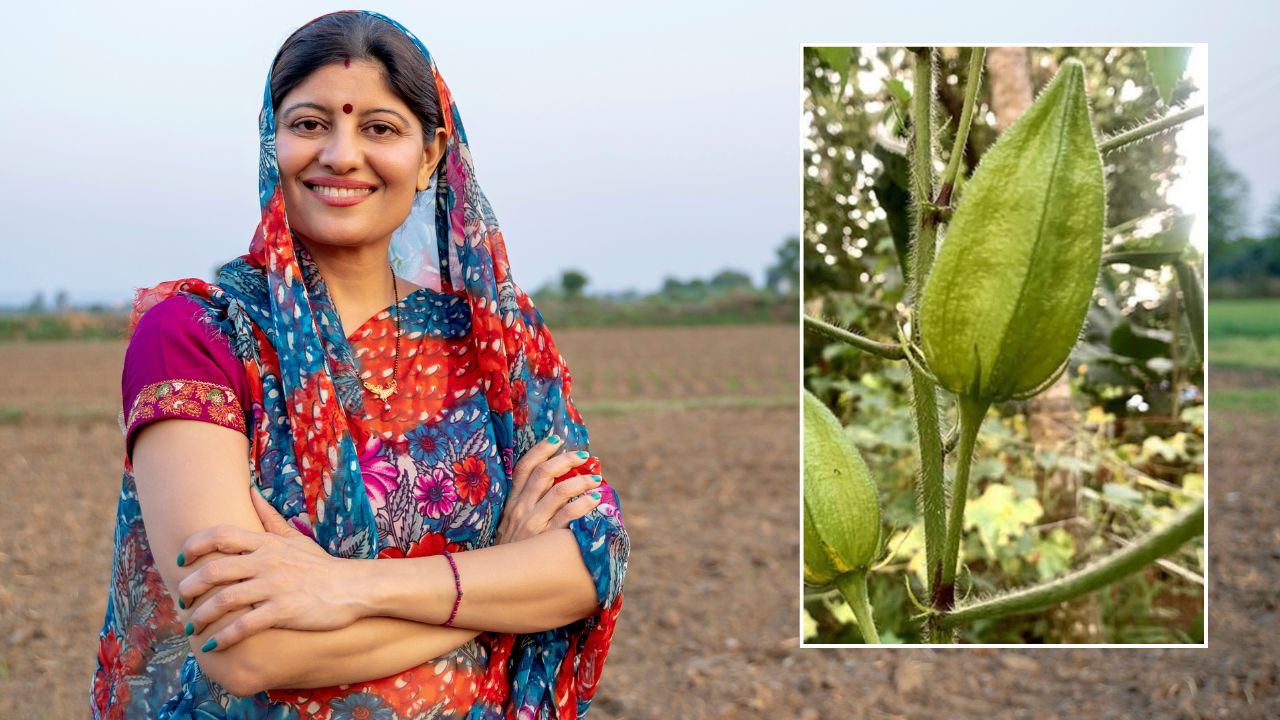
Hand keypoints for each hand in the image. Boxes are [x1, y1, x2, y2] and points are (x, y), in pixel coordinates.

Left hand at [175, 488, 365, 652]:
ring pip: (224, 599)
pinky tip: (213, 645)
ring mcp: (275, 586)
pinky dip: (224, 637)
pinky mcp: (284, 610)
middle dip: (189, 587)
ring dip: (201, 616)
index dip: (193, 546)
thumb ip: (269, 518)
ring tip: (191, 627)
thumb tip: (250, 491)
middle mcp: (267, 561)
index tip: (180, 560)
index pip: (220, 535)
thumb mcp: (295, 539)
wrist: (353, 588)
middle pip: (214, 569)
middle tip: (181, 600)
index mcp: (267, 543)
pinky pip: (244, 625)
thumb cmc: (321, 566)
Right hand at [495, 436, 603, 544]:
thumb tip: (553, 486)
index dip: (540, 450)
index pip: (523, 468)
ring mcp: (533, 524)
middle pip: (544, 473)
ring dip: (581, 481)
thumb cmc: (511, 554)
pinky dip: (584, 504)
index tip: (556, 439)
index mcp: (511, 503)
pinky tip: (595, 500)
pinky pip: (569, 516)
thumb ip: (525, 506)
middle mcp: (520, 510)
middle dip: (566, 459)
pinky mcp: (545, 540)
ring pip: (559, 491)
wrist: (500, 583)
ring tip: (595, 479)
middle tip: (584, 456)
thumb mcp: (509, 526)